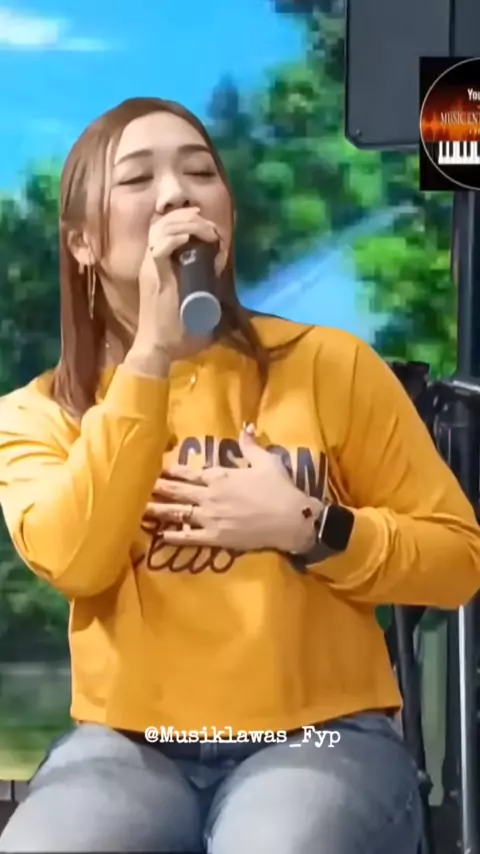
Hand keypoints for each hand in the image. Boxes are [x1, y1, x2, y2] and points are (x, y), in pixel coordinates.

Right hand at [133, 207, 220, 358]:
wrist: (157, 346)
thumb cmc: (174, 328)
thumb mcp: (191, 295)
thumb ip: (201, 281)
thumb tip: (217, 269)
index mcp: (157, 262)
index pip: (165, 227)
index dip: (186, 219)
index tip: (209, 226)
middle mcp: (151, 260)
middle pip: (164, 222)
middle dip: (190, 218)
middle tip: (210, 227)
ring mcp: (150, 267)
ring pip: (163, 230)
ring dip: (187, 226)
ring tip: (207, 232)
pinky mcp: (153, 278)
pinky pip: (160, 249)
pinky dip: (174, 240)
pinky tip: (188, 240)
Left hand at [145, 426, 322, 553]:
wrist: (292, 519)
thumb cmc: (280, 488)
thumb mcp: (267, 461)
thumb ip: (250, 445)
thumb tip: (245, 426)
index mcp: (220, 476)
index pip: (187, 472)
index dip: (169, 471)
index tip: (153, 469)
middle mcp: (209, 496)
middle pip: (176, 491)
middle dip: (156, 488)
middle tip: (134, 486)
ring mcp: (211, 518)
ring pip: (177, 513)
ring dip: (158, 511)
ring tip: (138, 509)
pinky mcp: (216, 538)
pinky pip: (190, 537)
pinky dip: (173, 536)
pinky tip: (159, 536)